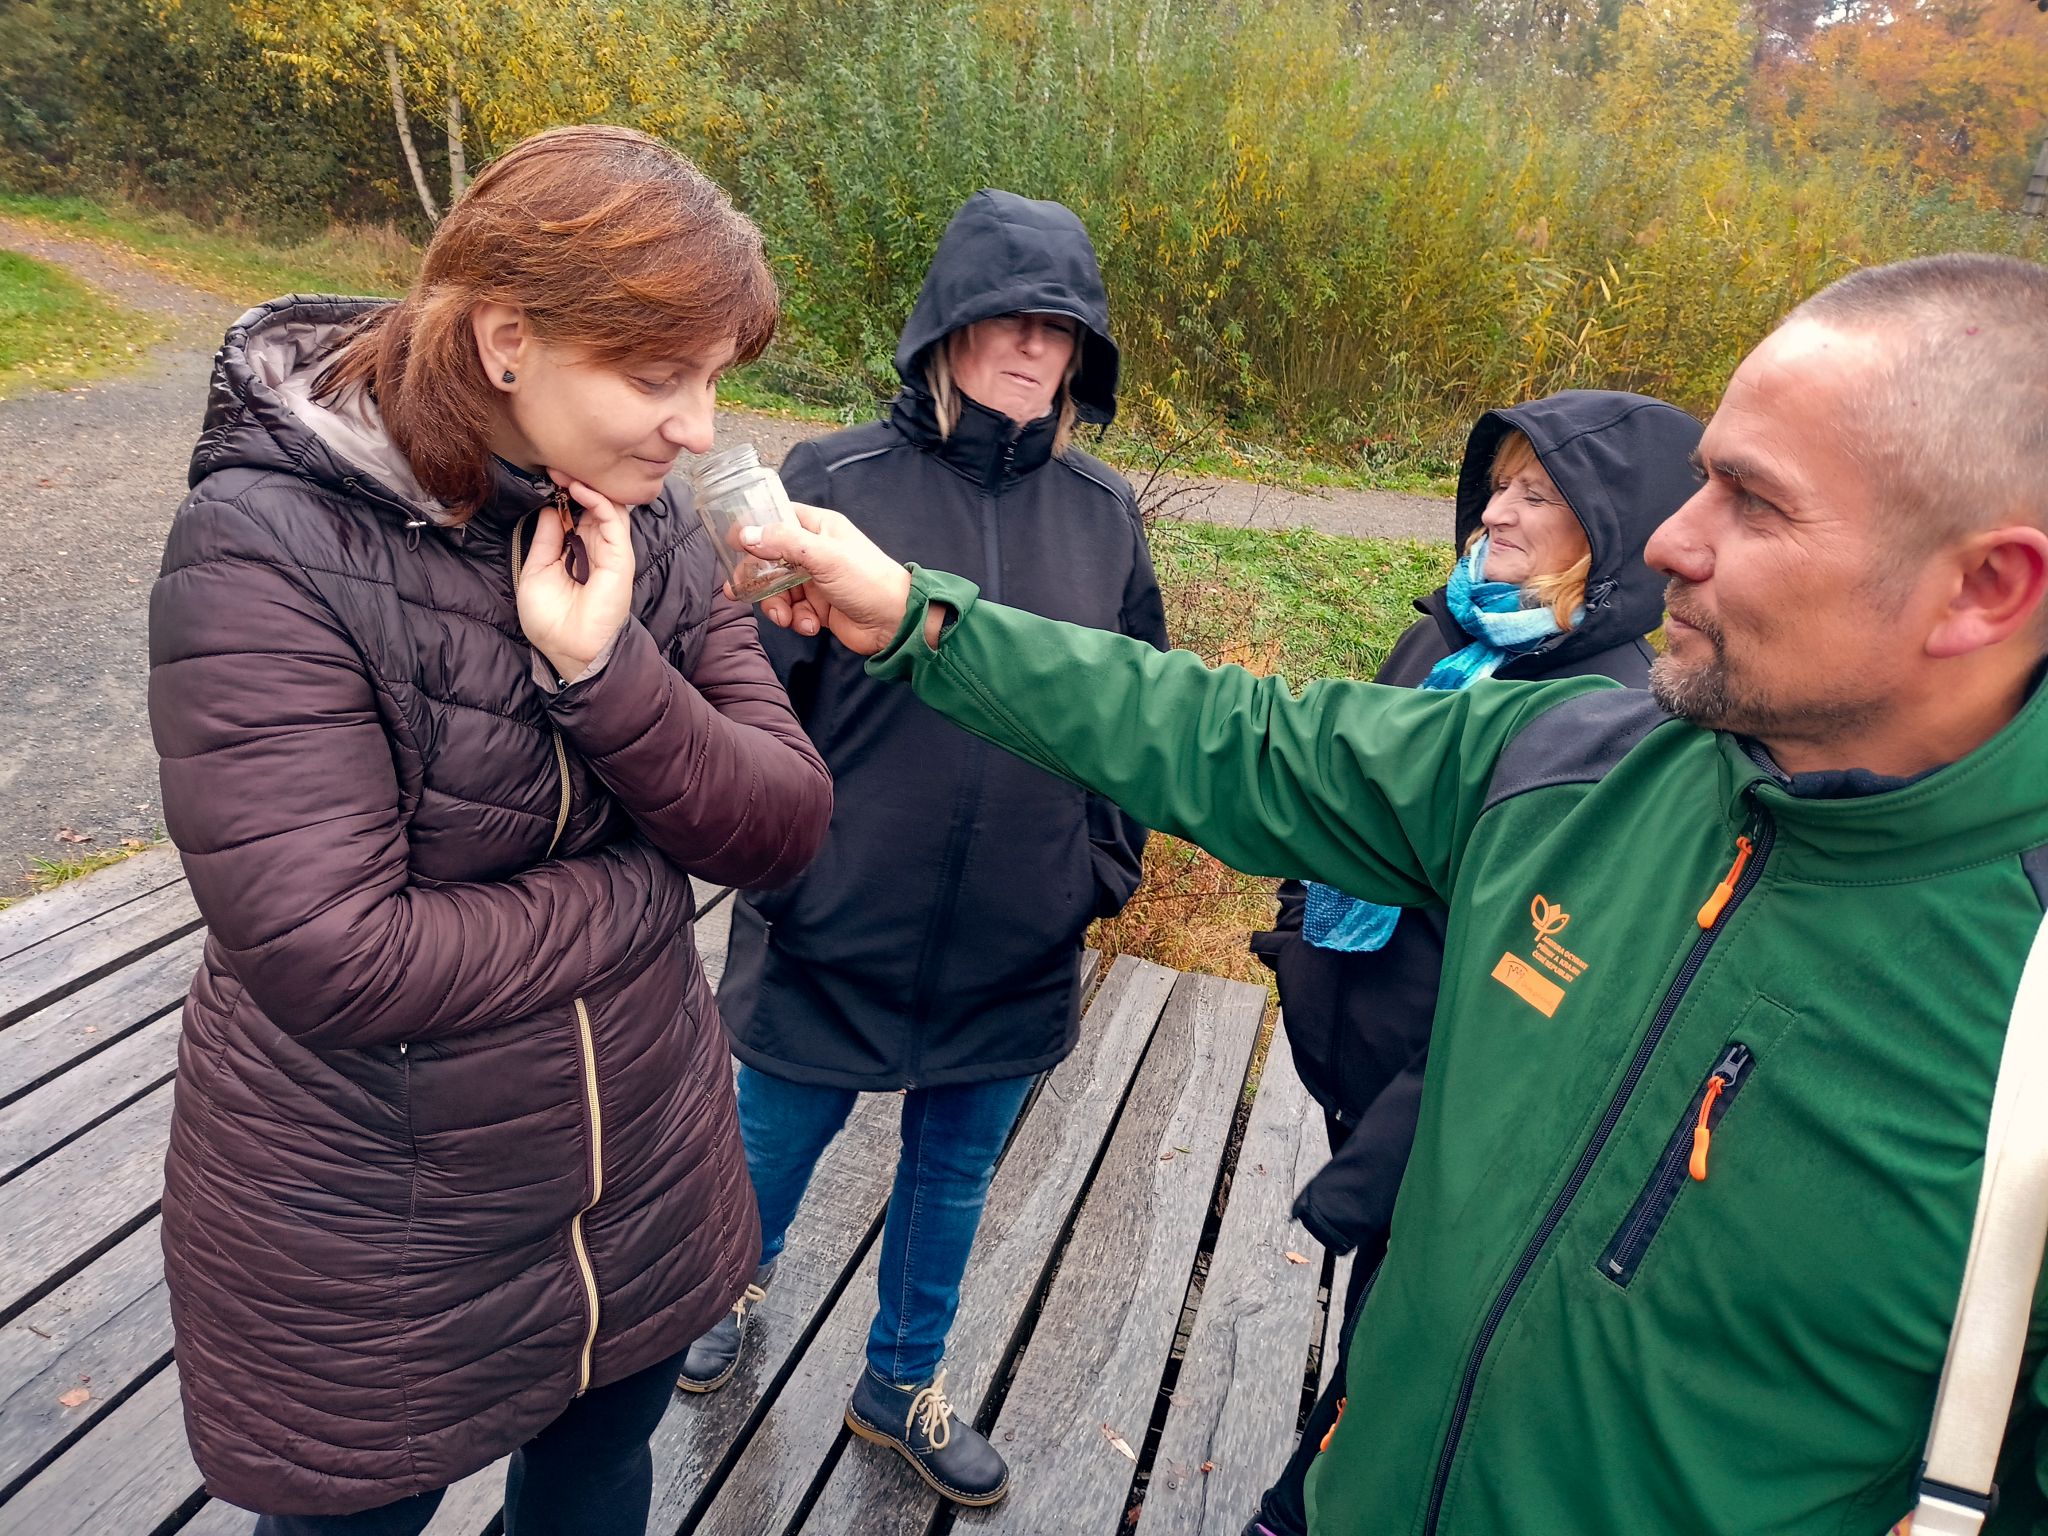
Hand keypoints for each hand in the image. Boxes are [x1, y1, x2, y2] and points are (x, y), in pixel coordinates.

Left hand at [518, 473, 634, 681]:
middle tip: (556, 466)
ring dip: (588, 487)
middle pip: (593, 506)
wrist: (568, 650)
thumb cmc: (551, 620)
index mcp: (576, 552)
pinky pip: (614, 522)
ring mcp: (610, 552)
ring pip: (608, 508)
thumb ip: (546, 540)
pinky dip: (599, 502)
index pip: (577, 513)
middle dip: (575, 484)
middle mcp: (595, 549)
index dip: (564, 493)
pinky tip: (580, 489)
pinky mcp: (619, 558)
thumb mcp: (537, 571)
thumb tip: (552, 509)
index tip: (547, 476)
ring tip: (566, 472)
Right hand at [739, 502, 915, 655]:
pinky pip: (794, 611)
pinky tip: (811, 625)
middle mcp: (814, 551)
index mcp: (818, 528)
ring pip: (778, 589)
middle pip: (770, 560)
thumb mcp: (824, 555)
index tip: (734, 545)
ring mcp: (815, 580)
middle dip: (758, 579)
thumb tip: (745, 535)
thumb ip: (783, 543)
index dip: (755, 530)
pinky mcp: (819, 607)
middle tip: (742, 591)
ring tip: (787, 618)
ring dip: (777, 606)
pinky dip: (797, 620)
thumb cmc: (867, 579)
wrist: (895, 622)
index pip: (778, 518)